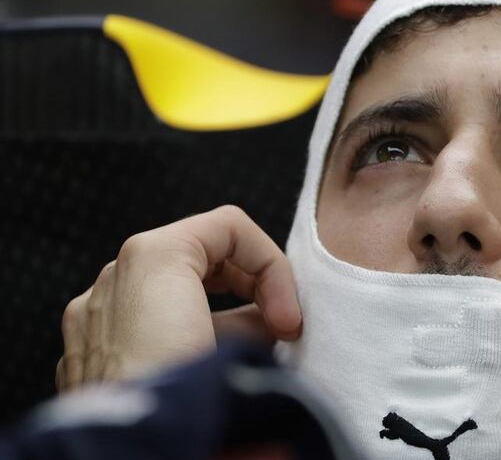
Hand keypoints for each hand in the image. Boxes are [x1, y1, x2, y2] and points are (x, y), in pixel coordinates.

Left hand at [56, 205, 301, 390]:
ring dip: (221, 319)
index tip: (289, 321)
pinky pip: (141, 330)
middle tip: (279, 330)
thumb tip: (269, 324)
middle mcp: (113, 280)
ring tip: (248, 358)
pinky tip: (202, 371)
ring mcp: (93, 319)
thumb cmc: (177, 397)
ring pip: (171, 296)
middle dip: (251, 290)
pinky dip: (180, 340)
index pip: (232, 229)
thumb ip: (258, 318)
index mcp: (150, 258)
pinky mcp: (83, 358)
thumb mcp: (237, 343)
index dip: (275, 269)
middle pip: (201, 256)